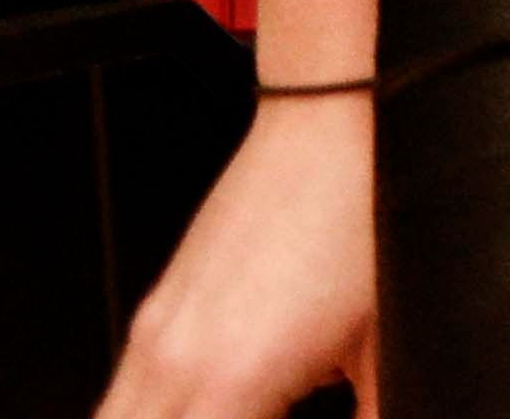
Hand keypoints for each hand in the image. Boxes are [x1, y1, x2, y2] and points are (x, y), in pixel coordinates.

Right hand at [90, 92, 375, 418]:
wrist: (330, 120)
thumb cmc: (364, 214)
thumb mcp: (385, 339)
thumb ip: (377, 407)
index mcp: (231, 381)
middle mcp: (174, 359)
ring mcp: (155, 331)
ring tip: (227, 411)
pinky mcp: (157, 308)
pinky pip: (124, 395)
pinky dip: (146, 414)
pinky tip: (203, 406)